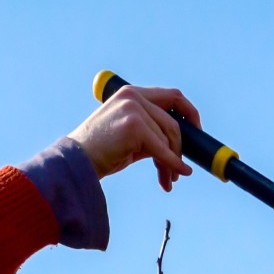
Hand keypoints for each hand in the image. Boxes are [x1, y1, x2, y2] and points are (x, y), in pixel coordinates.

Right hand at [67, 84, 199, 190]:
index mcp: (132, 93)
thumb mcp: (130, 137)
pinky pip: (162, 149)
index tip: (197, 133)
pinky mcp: (134, 125)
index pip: (172, 96)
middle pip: (173, 122)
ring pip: (169, 138)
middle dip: (179, 149)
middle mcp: (134, 96)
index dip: (190, 114)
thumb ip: (152, 133)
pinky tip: (177, 175)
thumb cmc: (101, 152)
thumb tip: (179, 148)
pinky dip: (172, 164)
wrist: (76, 162)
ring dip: (171, 163)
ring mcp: (134, 108)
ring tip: (167, 181)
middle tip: (177, 172)